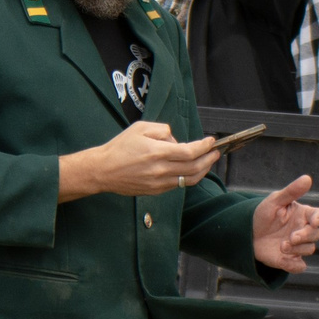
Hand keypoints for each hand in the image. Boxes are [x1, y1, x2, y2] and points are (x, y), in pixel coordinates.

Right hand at [58, 120, 217, 200]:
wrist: (103, 171)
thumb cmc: (120, 147)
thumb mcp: (140, 128)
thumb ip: (162, 130)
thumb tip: (176, 140)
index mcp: (157, 152)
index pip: (190, 152)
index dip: (204, 147)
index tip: (211, 141)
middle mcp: (160, 170)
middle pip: (194, 167)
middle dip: (209, 159)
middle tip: (215, 152)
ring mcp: (159, 183)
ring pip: (189, 179)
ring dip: (203, 170)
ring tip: (208, 162)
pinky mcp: (156, 191)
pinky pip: (178, 185)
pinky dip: (189, 177)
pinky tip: (191, 170)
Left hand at [251, 175, 318, 272]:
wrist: (247, 234)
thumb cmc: (262, 215)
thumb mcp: (274, 201)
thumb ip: (291, 192)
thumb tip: (307, 178)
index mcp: (303, 215)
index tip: (313, 221)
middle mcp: (304, 230)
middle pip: (316, 235)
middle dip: (305, 236)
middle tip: (291, 237)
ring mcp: (299, 246)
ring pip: (309, 249)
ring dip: (297, 249)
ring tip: (281, 246)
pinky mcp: (291, 260)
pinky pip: (300, 266)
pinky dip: (294, 265)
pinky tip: (283, 260)